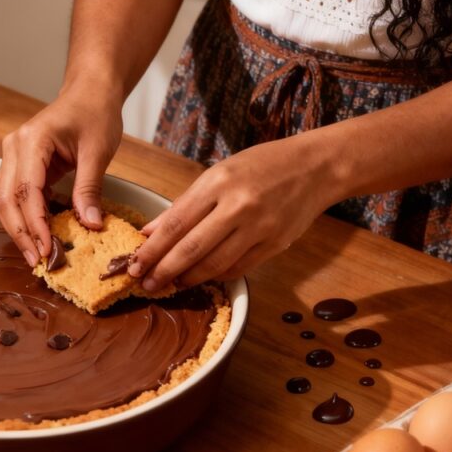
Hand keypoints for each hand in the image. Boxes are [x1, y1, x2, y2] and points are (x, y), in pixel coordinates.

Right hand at [0, 85, 123, 266]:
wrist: (89, 91)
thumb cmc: (95, 113)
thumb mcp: (98, 151)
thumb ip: (89, 188)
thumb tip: (90, 225)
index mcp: (32, 140)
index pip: (27, 191)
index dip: (36, 224)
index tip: (47, 249)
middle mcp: (13, 147)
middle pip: (6, 199)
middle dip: (21, 233)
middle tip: (37, 261)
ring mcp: (12, 155)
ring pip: (3, 200)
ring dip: (17, 229)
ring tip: (35, 254)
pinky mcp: (18, 164)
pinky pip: (13, 195)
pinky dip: (22, 217)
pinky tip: (36, 235)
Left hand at [127, 137, 337, 288]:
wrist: (316, 168)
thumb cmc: (261, 166)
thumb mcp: (218, 174)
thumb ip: (183, 205)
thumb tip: (150, 232)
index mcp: (218, 183)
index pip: (176, 223)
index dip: (152, 249)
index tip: (135, 264)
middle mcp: (238, 206)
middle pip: (192, 248)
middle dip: (164, 270)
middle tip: (146, 284)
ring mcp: (260, 228)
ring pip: (215, 264)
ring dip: (189, 278)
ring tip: (171, 284)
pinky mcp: (275, 245)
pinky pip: (238, 268)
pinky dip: (216, 276)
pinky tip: (201, 278)